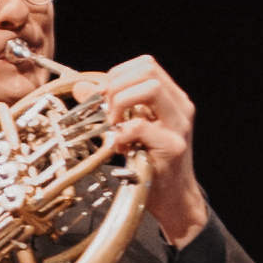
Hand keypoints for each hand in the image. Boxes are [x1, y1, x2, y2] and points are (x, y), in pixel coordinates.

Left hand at [93, 52, 206, 247]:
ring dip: (121, 104)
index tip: (103, 95)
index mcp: (173, 99)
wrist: (174, 197)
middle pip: (148, 71)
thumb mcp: (131, 129)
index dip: (119, 74)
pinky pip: (140, 126)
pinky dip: (122, 133)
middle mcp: (180, 108)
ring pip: (151, 89)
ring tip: (114, 125)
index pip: (146, 65)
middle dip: (117, 86)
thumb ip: (111, 106)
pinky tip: (121, 147)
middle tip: (107, 111)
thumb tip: (82, 87)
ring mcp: (178, 126)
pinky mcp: (172, 147)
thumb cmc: (153, 163)